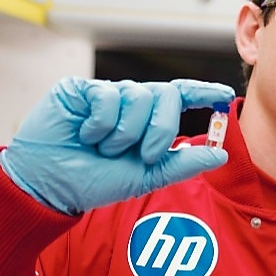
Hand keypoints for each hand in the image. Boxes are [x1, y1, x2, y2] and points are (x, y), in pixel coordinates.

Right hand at [0, 78, 231, 213]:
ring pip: (139, 95)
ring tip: (104, 148)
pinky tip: (86, 134)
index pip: (180, 97)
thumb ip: (183, 164)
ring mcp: (105, 94)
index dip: (203, 92)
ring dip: (126, 132)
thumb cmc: (94, 181)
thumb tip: (221, 154)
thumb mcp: (146, 176)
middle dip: (161, 130)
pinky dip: (102, 123)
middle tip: (142, 155)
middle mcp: (130, 103)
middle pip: (166, 95)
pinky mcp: (79, 89)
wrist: (51, 186)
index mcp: (147, 120)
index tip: (225, 94)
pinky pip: (108, 96)